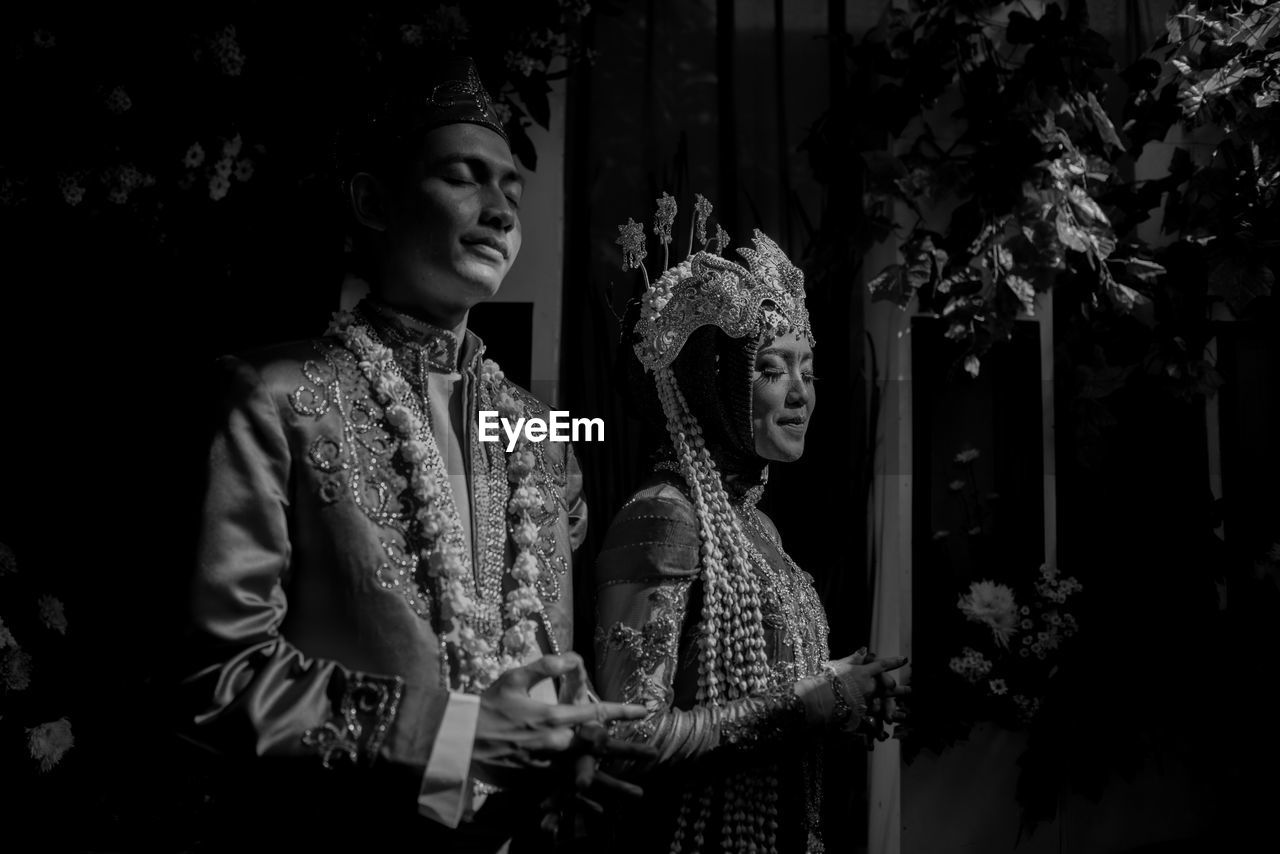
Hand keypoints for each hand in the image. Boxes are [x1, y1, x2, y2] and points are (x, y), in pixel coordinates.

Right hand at [471, 653, 647, 790]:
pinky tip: (603, 811)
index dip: (622, 710)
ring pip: (586, 775)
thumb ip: (546, 666)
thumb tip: (573, 656)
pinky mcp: (534, 781)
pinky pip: (564, 792)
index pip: (595, 711)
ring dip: (614, 784)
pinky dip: (584, 800)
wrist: (459, 740)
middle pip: (599, 748)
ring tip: (639, 793)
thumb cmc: (487, 706)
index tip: (644, 711)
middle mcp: (554, 743)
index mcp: (552, 716)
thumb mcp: (514, 678)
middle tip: (654, 754)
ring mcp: (545, 766)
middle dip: (627, 750)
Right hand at [827, 648, 908, 743]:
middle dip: (900, 690)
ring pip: (884, 706)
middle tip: (910, 690)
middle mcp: (868, 687)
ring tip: (904, 715)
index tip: (904, 660)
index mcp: (863, 673)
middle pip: (888, 688)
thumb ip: (854, 659)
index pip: (881, 665)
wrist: (818, 699)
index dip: (893, 662)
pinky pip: (873, 723)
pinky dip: (879, 730)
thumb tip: (865, 649)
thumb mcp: (839, 665)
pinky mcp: (860, 716)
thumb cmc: (826, 679)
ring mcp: (865, 702)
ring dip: (894, 710)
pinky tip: (884, 735)